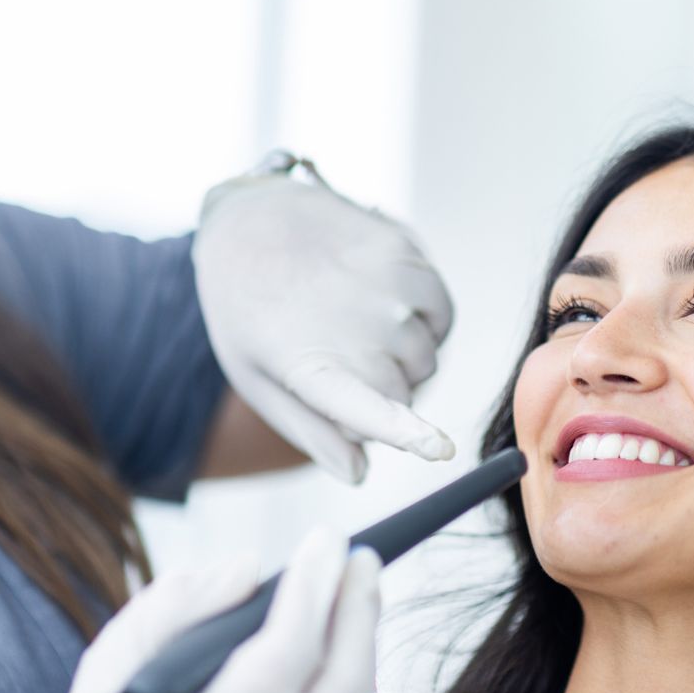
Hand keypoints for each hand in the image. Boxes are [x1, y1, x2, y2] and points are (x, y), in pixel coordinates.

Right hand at [0, 528, 381, 692]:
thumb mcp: (127, 643)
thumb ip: (189, 600)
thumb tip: (252, 567)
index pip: (291, 644)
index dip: (314, 586)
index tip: (325, 538)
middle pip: (346, 677)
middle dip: (359, 608)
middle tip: (361, 555)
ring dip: (352, 636)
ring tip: (351, 583)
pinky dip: (328, 670)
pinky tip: (325, 635)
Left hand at [192, 166, 455, 482]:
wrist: (250, 219)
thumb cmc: (251, 311)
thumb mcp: (257, 377)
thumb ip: (309, 430)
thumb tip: (358, 474)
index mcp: (308, 363)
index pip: (366, 405)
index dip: (406, 431)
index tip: (439, 448)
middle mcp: (352, 325)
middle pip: (405, 394)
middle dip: (382, 393)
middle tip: (340, 361)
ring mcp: (383, 286)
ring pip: (426, 357)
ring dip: (404, 358)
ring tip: (355, 328)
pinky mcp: (404, 253)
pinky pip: (443, 314)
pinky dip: (427, 322)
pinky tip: (387, 307)